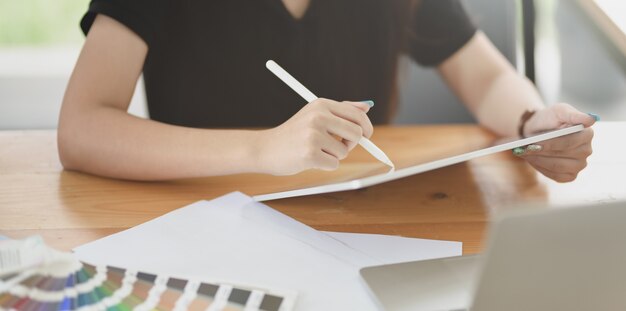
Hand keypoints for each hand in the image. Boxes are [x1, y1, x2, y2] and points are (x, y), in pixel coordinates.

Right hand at [257, 98, 372, 174]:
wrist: (266, 148)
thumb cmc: (294, 133)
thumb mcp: (315, 114)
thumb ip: (341, 110)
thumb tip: (366, 107)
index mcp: (321, 104)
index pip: (356, 114)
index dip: (366, 127)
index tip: (367, 136)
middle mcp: (318, 117)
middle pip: (357, 133)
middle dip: (353, 143)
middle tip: (342, 146)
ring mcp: (313, 135)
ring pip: (345, 151)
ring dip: (334, 155)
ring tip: (317, 150)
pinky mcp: (309, 154)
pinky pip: (334, 164)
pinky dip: (325, 165)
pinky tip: (311, 159)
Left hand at [515, 103, 596, 181]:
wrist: (539, 130)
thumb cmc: (550, 119)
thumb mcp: (559, 111)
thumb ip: (573, 114)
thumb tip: (591, 120)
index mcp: (587, 133)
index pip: (569, 142)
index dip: (550, 143)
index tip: (534, 142)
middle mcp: (587, 150)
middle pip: (562, 155)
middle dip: (541, 151)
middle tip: (523, 149)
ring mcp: (580, 164)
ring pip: (557, 166)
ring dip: (538, 160)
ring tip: (523, 153)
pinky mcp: (570, 175)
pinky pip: (556, 176)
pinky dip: (541, 168)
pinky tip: (532, 160)